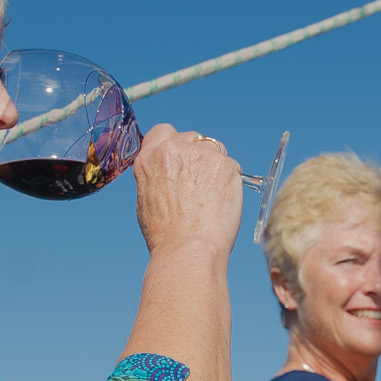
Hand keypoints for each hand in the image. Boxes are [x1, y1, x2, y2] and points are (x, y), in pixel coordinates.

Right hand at [133, 123, 243, 256]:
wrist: (188, 249)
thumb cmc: (167, 235)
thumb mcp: (147, 199)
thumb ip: (157, 176)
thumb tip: (170, 173)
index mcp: (149, 158)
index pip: (164, 131)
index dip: (176, 144)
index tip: (183, 158)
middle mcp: (173, 150)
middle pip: (193, 138)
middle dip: (198, 155)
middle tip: (201, 184)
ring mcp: (201, 154)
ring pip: (215, 149)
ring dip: (215, 167)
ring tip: (211, 197)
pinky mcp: (225, 164)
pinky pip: (232, 166)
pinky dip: (230, 182)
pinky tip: (222, 202)